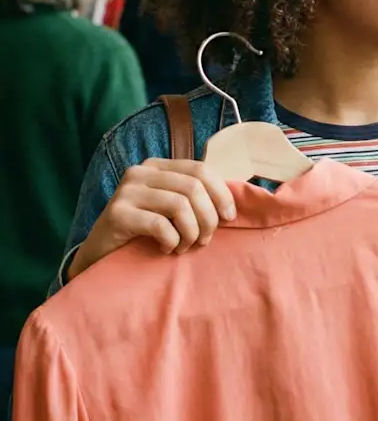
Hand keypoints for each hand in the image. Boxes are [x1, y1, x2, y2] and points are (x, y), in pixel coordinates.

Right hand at [69, 159, 236, 278]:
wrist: (100, 254)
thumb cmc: (143, 233)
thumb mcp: (170, 210)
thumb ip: (194, 199)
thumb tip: (233, 203)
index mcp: (157, 166)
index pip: (200, 169)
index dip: (221, 193)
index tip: (229, 218)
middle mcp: (140, 172)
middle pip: (193, 187)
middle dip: (208, 217)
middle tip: (204, 240)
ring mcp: (126, 190)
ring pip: (179, 205)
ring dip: (191, 232)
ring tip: (185, 246)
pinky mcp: (117, 213)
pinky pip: (160, 225)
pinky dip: (171, 241)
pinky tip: (166, 249)